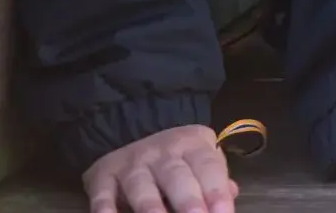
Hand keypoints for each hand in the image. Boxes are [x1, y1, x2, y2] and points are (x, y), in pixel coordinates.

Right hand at [83, 125, 235, 212]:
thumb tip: (232, 193)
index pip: (208, 167)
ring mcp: (131, 164)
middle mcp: (161, 153)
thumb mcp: (200, 157)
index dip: (217, 191)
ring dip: (150, 206)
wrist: (130, 129)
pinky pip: (103, 193)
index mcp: (192, 146)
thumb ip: (215, 177)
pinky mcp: (103, 176)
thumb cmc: (176, 156)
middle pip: (176, 176)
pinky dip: (105, 207)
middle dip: (188, 201)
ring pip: (141, 185)